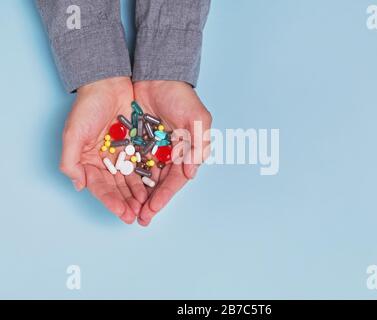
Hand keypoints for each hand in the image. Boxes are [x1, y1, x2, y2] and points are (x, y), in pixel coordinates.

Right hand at [60, 77, 147, 223]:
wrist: (107, 83)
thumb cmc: (87, 108)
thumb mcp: (73, 133)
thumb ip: (71, 161)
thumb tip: (79, 186)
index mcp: (88, 161)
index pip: (100, 187)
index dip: (111, 202)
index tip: (122, 213)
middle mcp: (105, 161)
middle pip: (117, 188)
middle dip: (127, 203)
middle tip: (138, 216)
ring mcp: (122, 154)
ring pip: (131, 179)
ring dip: (138, 194)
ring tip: (147, 206)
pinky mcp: (136, 146)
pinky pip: (143, 164)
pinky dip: (148, 177)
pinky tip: (155, 188)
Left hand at [133, 80, 211, 225]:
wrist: (159, 75)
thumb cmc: (182, 97)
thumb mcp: (197, 119)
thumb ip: (197, 145)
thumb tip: (190, 173)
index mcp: (186, 153)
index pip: (175, 180)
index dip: (165, 196)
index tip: (152, 210)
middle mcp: (170, 155)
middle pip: (159, 184)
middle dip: (150, 202)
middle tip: (139, 219)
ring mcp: (153, 149)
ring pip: (144, 178)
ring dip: (137, 195)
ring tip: (127, 210)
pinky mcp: (137, 142)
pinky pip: (131, 163)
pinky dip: (126, 177)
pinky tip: (119, 189)